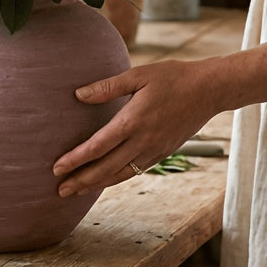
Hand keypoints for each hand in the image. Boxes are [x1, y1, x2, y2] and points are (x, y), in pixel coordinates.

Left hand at [52, 58, 220, 196]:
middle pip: (106, 168)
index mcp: (133, 121)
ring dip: (96, 184)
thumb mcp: (139, 75)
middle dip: (81, 180)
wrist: (209, 90)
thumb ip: (108, 87)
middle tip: (59, 190)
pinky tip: (105, 180)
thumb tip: (78, 95)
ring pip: (120, 174)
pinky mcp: (163, 152)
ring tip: (76, 191)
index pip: (98, 146)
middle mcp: (143, 141)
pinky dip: (116, 178)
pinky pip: (135, 171)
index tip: (56, 167)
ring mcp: (154, 150)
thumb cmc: (173, 77)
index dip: (76, 159)